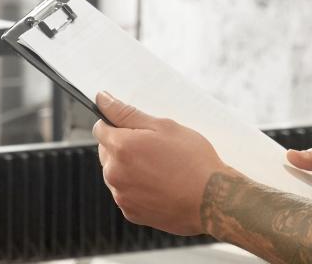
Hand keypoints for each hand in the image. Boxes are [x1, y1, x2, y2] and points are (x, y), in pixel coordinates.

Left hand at [93, 92, 226, 235]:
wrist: (212, 200)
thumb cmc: (193, 160)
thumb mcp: (163, 126)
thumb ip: (127, 113)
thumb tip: (102, 98)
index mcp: (121, 147)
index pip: (100, 129)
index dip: (116, 125)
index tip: (133, 129)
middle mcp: (115, 173)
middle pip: (106, 152)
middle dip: (123, 147)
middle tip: (154, 149)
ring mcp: (121, 195)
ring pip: (116, 174)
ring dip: (129, 169)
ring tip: (160, 169)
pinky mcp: (130, 212)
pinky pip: (126, 194)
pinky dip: (137, 188)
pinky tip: (160, 185)